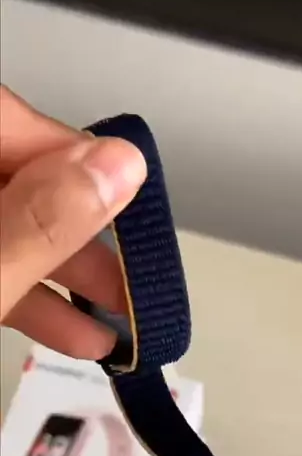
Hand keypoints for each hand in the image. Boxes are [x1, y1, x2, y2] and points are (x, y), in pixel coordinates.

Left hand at [0, 86, 146, 357]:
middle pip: (18, 177)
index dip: (76, 156)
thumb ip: (41, 222)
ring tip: (122, 319)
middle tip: (135, 270)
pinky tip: (80, 335)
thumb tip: (118, 166)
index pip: (9, 119)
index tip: (130, 197)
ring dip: (68, 275)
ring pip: (9, 228)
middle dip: (84, 231)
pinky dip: (32, 296)